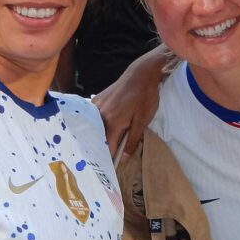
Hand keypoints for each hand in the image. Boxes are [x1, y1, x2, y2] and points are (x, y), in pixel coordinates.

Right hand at [92, 44, 168, 159]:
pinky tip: (104, 126)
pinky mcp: (96, 100)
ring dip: (101, 135)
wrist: (141, 73)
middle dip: (105, 147)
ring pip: (95, 128)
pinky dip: (98, 124)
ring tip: (109, 141)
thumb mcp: (143, 121)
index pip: (107, 148)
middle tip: (112, 154)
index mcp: (112, 123)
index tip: (114, 166)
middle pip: (99, 139)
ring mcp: (95, 106)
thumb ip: (132, 141)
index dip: (111, 158)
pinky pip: (94, 118)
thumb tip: (122, 159)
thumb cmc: (145, 97)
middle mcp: (99, 116)